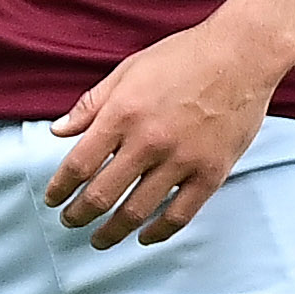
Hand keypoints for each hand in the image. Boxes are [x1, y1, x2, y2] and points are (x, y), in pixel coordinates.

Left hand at [46, 20, 282, 248]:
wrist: (242, 54)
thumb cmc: (183, 57)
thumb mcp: (127, 71)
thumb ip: (90, 105)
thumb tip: (57, 131)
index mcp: (122, 114)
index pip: (78, 165)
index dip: (59, 189)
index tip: (53, 199)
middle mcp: (148, 141)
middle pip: (102, 194)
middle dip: (79, 214)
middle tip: (71, 222)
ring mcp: (182, 160)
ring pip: (137, 211)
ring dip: (112, 231)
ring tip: (100, 238)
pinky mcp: (211, 172)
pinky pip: (180, 215)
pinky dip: (158, 232)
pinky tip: (144, 237)